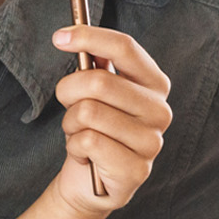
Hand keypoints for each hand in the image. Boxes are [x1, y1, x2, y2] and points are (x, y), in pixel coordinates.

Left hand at [44, 25, 171, 218]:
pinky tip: (85, 155)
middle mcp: (160, 111)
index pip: (125, 48)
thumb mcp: (96, 92)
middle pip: (99, 81)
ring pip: (88, 112)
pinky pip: (87, 142)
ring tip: (80, 133)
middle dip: (69, 91)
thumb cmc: (95, 128)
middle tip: (68, 105)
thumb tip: (75, 37)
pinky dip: (74, 146)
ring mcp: (151, 142)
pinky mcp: (136, 169)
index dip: (89, 37)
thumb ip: (95, 64)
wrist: (92, 181)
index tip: (58, 37)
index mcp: (155, 83)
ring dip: (71, 123)